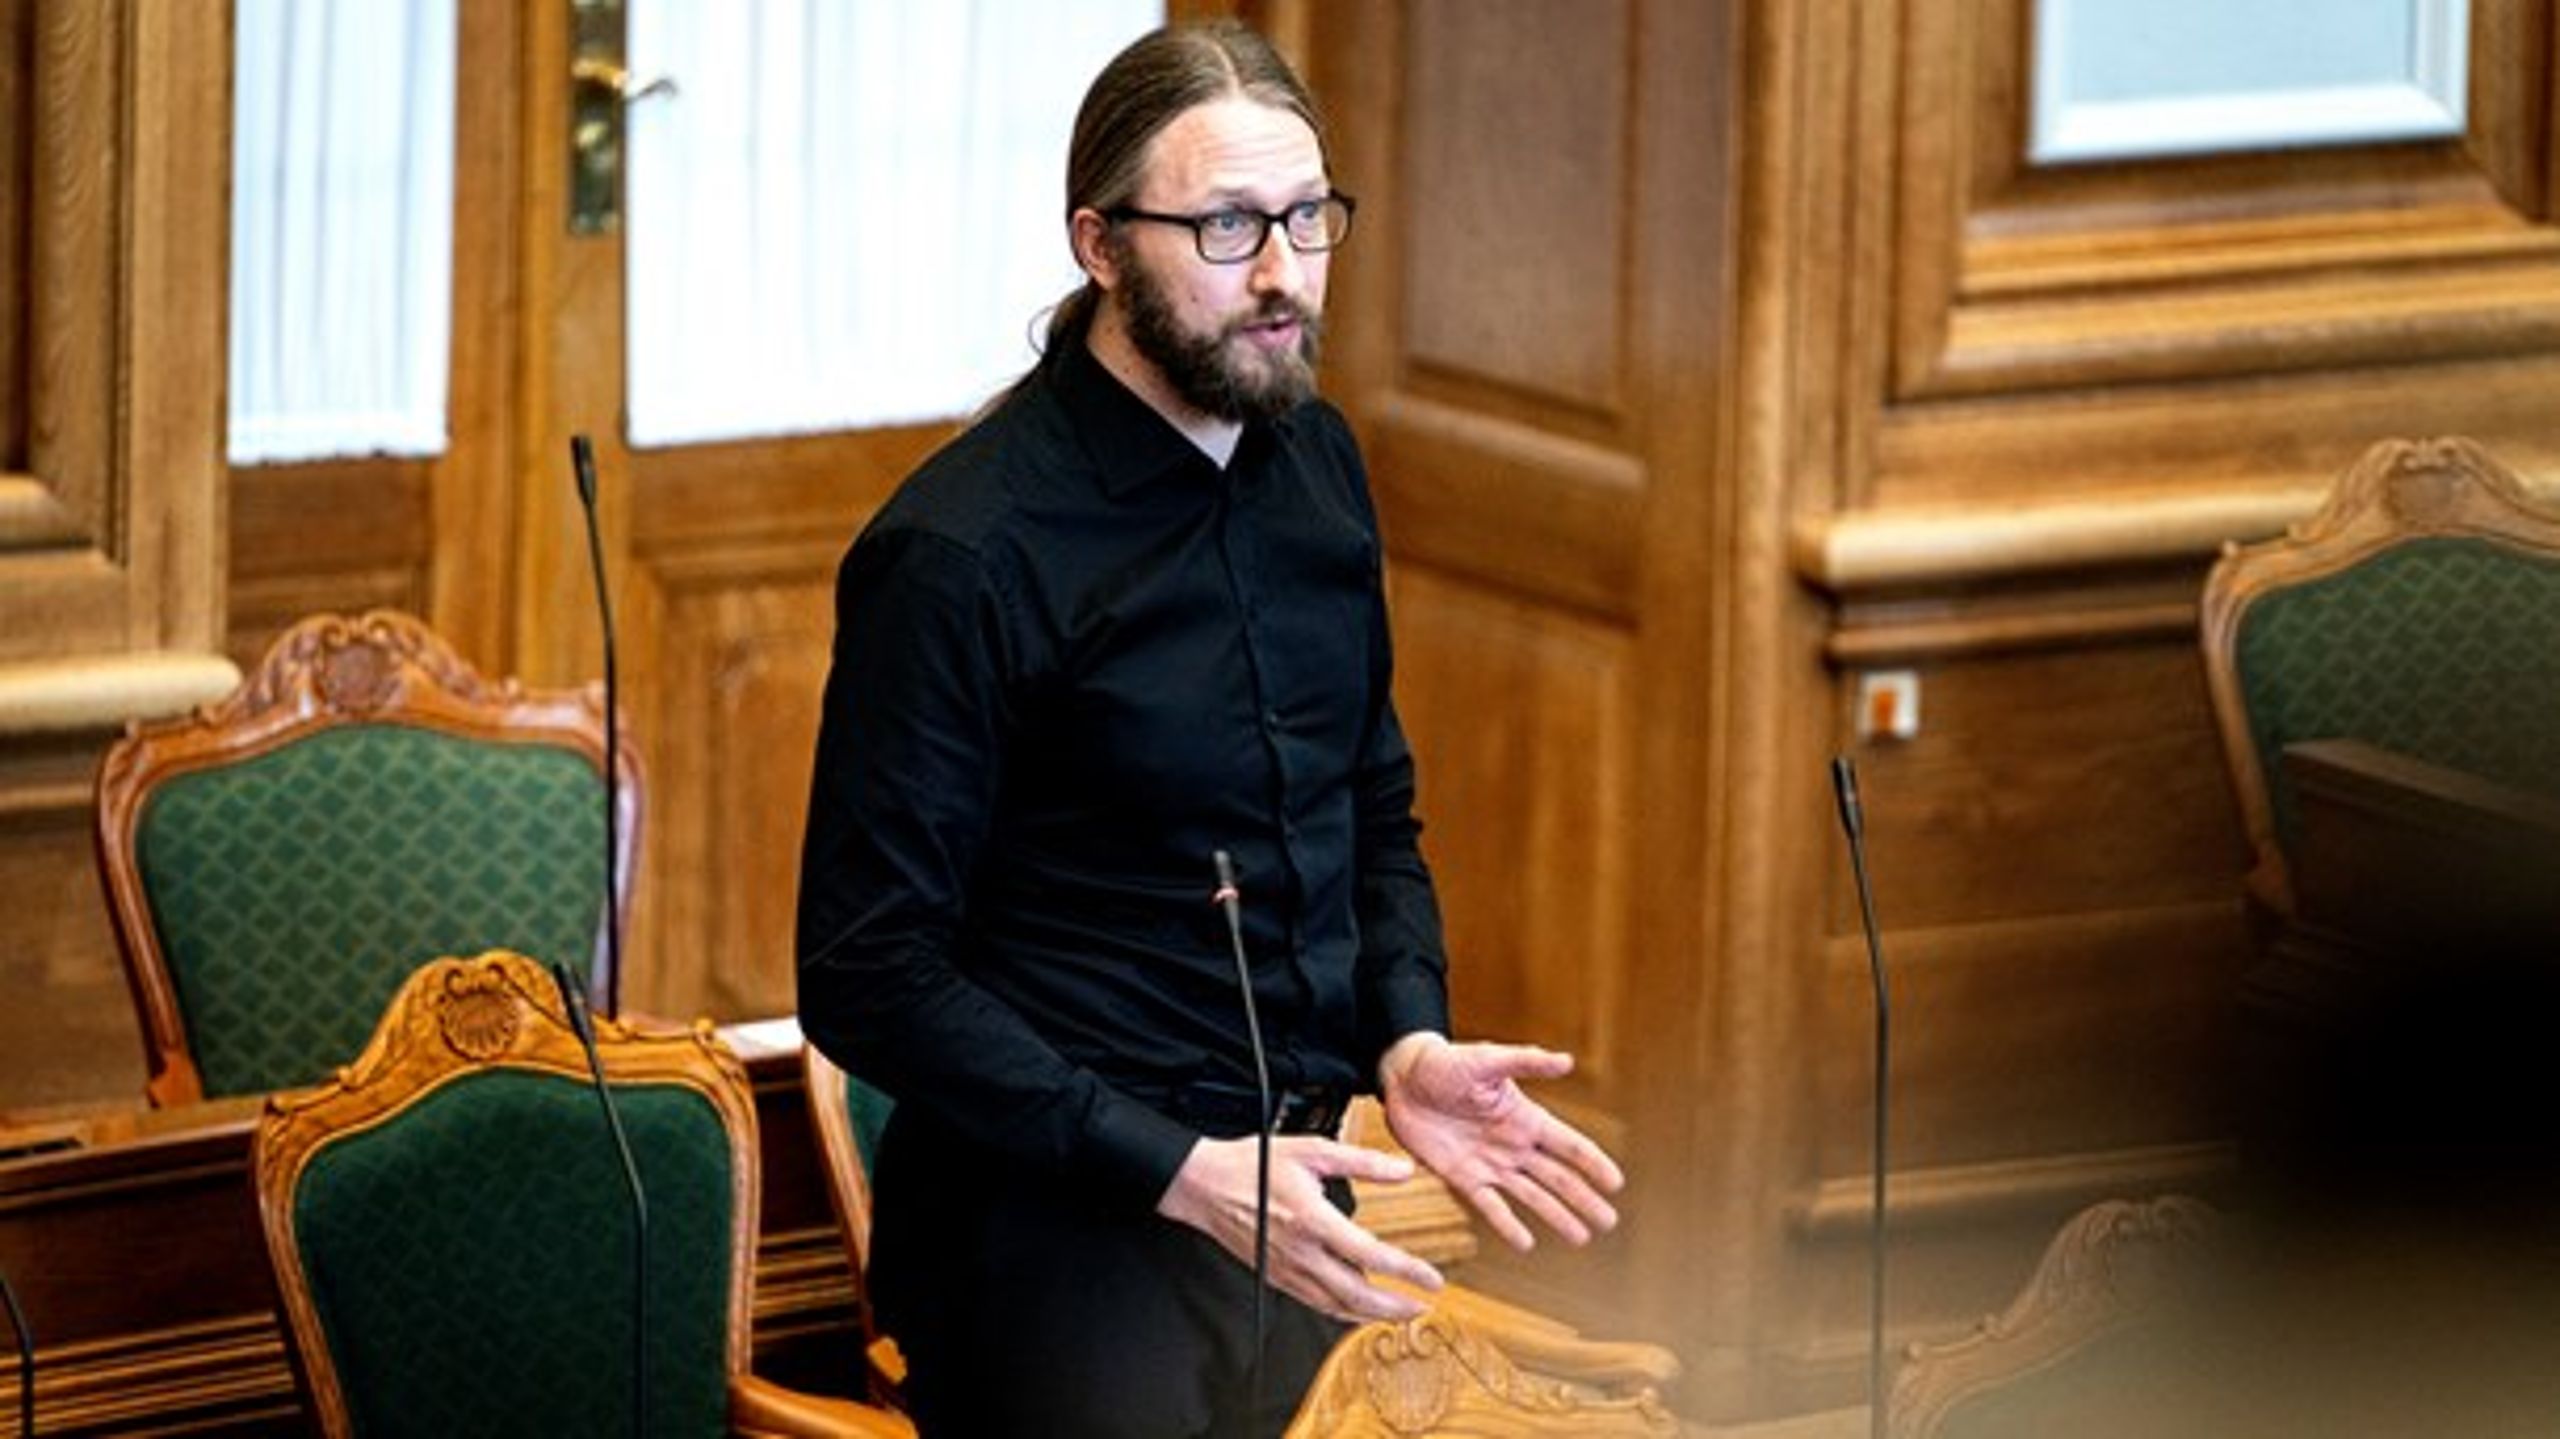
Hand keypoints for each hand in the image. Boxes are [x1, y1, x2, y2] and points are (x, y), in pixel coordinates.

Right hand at [1156, 1133, 1445, 1323]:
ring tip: (1398, 1313)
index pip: (1370, 1254)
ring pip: (1336, 1306)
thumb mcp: (1312, 1150)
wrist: (1205, 1185)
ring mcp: (1287, 1270)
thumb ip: (1361, 1161)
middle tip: (1422, 1307)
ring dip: (1371, 1315)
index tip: (1432, 1279)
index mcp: (1312, 1220)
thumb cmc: (1253, 1165)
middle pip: (1356, 1294)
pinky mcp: (1277, 1276)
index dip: (1406, 1270)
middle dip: (1394, 1307)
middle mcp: (1301, 1252)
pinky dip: (1342, 1312)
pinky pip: (1315, 1303)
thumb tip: (1401, 1170)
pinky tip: (1357, 1309)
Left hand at [1379, 1033, 1623, 1250]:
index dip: (1593, 1164)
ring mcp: (1490, 1164)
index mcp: (1526, 1117)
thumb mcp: (1487, 1060)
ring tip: (1581, 1239)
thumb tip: (1567, 1061)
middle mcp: (1514, 1145)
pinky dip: (1507, 1224)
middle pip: (1557, 1178)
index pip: (1569, 1145)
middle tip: (1609, 1222)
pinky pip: (1489, 1206)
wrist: (1402, 1077)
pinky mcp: (1461, 1177)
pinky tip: (1525, 1243)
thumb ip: (1526, 1061)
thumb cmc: (1446, 1062)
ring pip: (1531, 1197)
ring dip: (1556, 1217)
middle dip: (1583, 1199)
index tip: (1617, 1184)